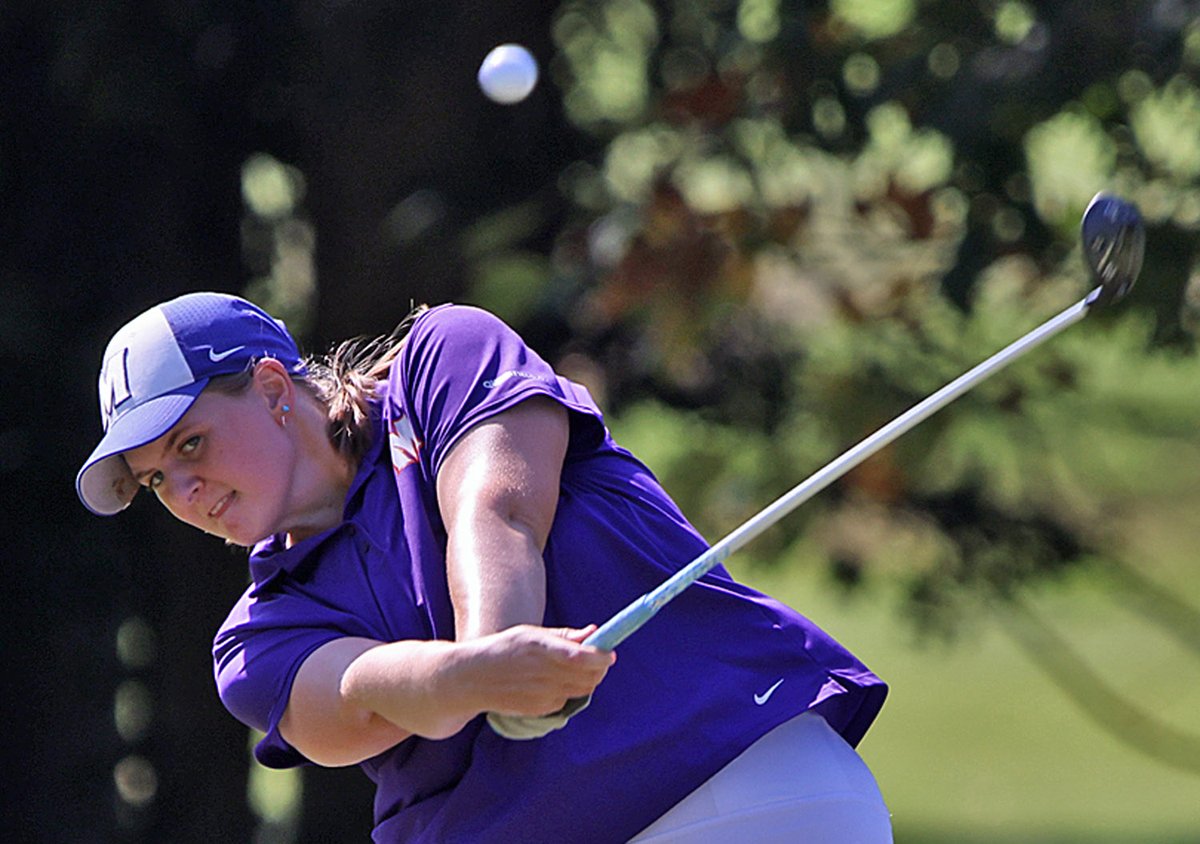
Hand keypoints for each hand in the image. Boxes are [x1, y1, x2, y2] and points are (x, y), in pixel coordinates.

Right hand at [463, 625, 613, 716]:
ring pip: (582, 690)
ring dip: (587, 679)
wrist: (471, 679)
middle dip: (599, 668)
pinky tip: (554, 682)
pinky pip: (566, 700)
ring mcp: (541, 694)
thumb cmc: (504, 649)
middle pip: (589, 677)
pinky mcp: (539, 709)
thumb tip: (593, 631)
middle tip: (598, 659)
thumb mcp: (531, 634)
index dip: (601, 656)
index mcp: (540, 646)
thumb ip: (564, 636)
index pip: (582, 657)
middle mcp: (542, 672)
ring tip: (575, 668)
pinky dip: (569, 691)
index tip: (609, 653)